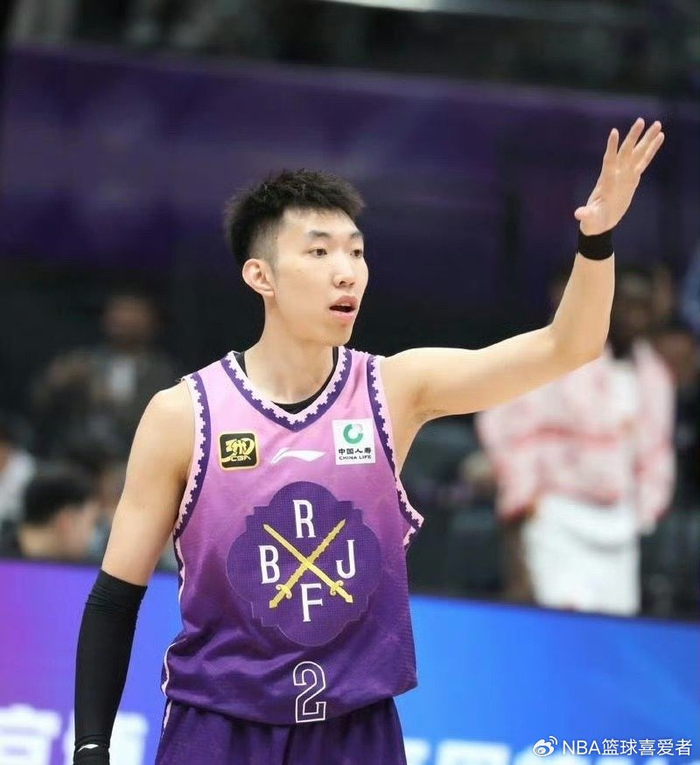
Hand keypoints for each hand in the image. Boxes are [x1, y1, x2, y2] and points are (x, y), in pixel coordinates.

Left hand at [575, 118, 664, 235]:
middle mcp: (616, 174)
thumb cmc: (593, 221)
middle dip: (633, 137)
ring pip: (637, 153)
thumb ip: (586, 215)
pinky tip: (660, 137)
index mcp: (606, 181)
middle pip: (626, 152)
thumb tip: (578, 214)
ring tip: (658, 124)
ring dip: (647, 139)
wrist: (600, 222)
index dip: (611, 148)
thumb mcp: (589, 219)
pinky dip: (651, 150)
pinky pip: (644, 161)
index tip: (614, 132)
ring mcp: (625, 175)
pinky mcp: (633, 178)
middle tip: (641, 120)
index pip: (609, 161)